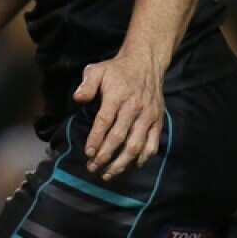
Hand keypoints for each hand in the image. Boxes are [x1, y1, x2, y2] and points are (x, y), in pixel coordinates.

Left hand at [73, 50, 165, 180]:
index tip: (88, 153)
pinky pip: (152, 144)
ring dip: (122, 162)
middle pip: (119, 137)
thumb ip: (86, 84)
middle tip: (93, 168)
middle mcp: (134, 108)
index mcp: (117, 96)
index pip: (105, 121)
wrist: (146, 63)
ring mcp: (148, 116)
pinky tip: (131, 166)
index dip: (96, 139)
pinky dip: (143, 158)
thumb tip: (78, 99)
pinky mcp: (158, 121)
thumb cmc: (116, 70)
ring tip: (108, 174)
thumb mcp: (97, 69)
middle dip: (105, 156)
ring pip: (136, 145)